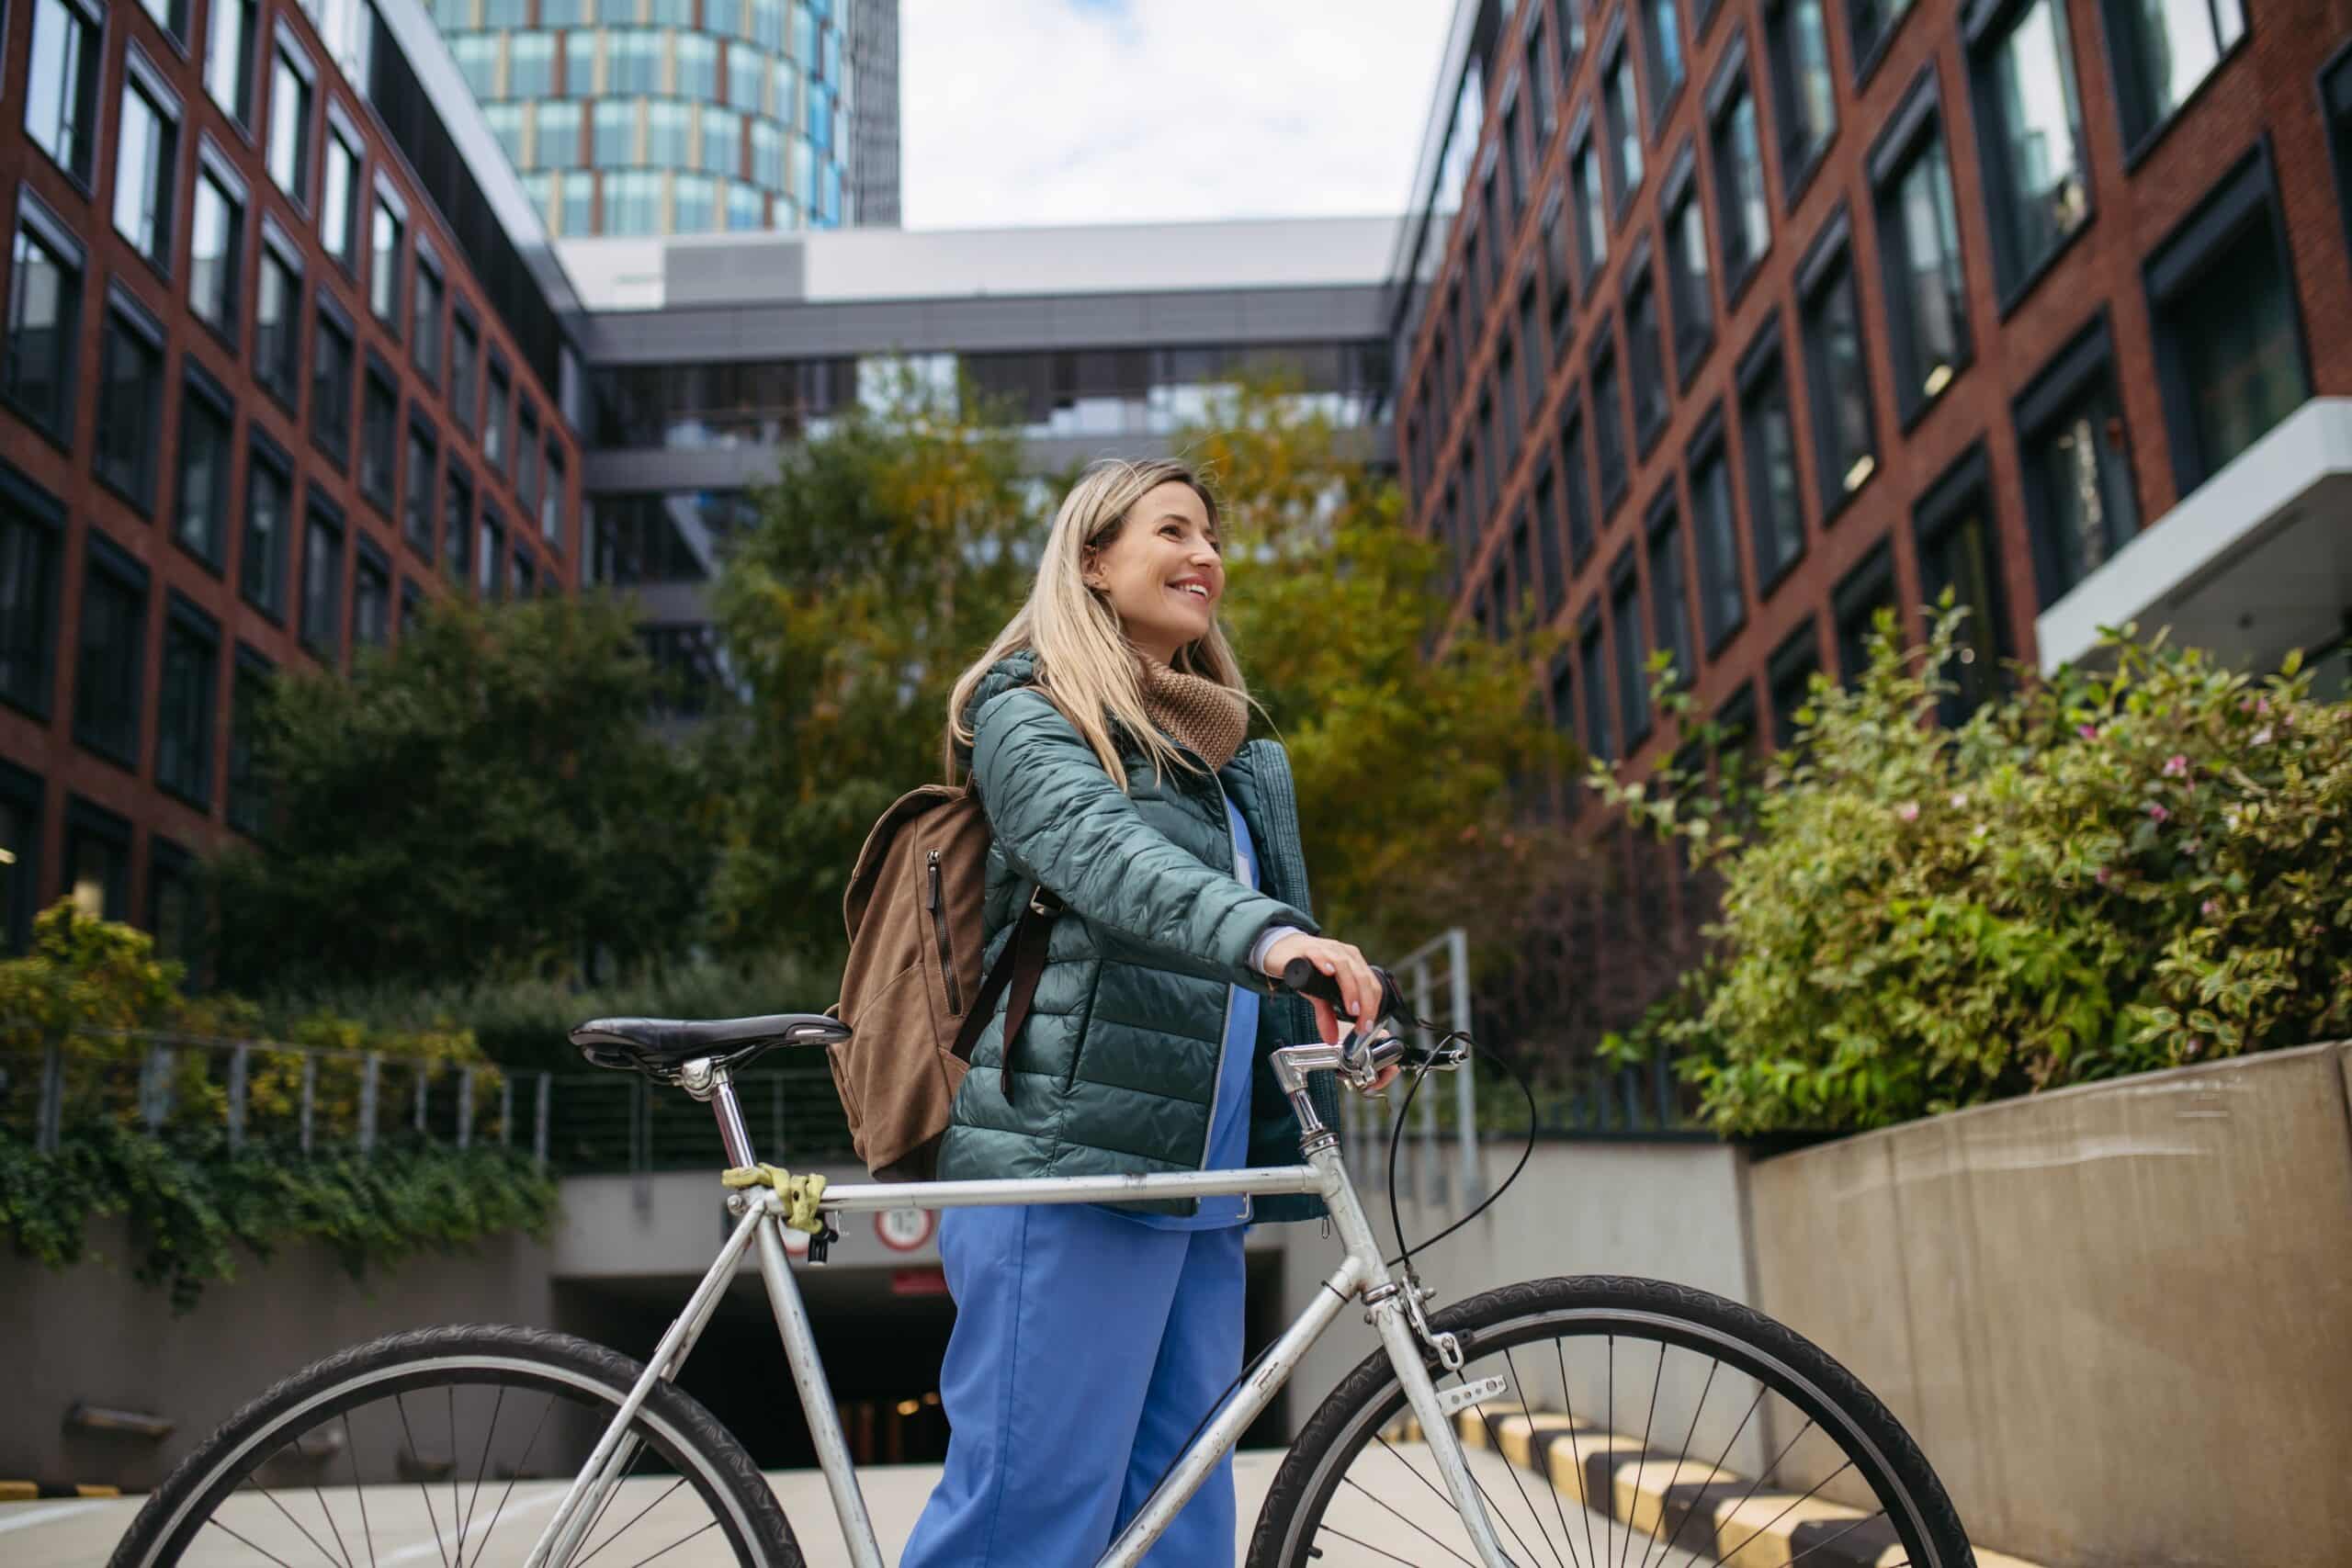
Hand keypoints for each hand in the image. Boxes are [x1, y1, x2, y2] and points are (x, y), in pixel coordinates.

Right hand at [1263, 933, 1399, 1090]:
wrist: (1282, 950)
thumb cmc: (1307, 968)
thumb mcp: (1319, 994)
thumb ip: (1327, 1014)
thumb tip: (1332, 1038)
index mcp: (1354, 963)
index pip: (1372, 984)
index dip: (1373, 1006)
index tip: (1367, 1026)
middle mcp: (1344, 954)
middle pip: (1363, 977)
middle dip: (1366, 1003)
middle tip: (1362, 1023)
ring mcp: (1327, 949)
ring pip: (1345, 966)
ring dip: (1351, 989)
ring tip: (1352, 1008)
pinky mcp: (1307, 949)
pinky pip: (1319, 954)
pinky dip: (1326, 963)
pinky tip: (1328, 973)